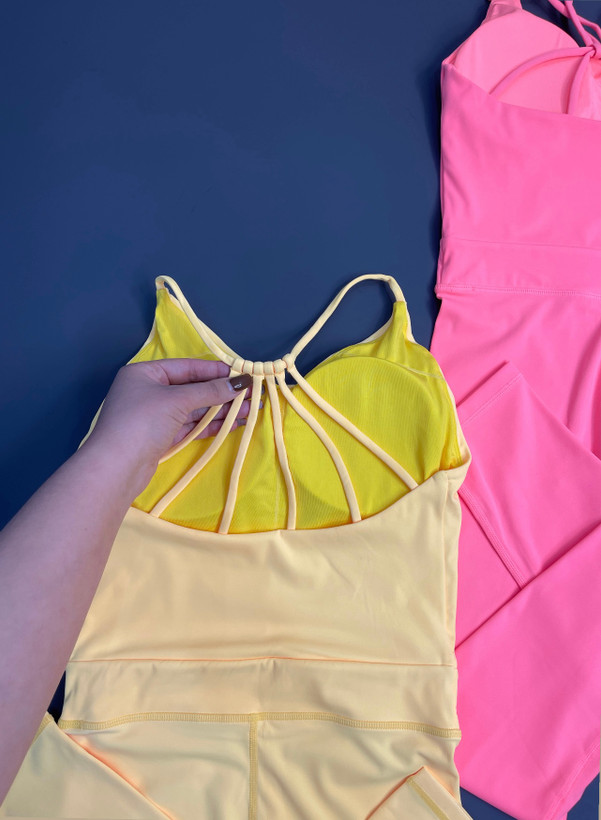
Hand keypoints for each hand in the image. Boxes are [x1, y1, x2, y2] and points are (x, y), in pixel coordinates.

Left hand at [83, 358, 259, 491]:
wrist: (116, 468)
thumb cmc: (142, 422)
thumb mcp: (177, 400)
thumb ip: (210, 391)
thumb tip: (241, 382)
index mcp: (144, 373)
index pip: (186, 367)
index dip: (214, 371)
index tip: (241, 374)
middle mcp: (148, 392)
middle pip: (192, 389)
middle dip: (222, 393)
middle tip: (251, 395)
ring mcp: (154, 416)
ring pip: (193, 409)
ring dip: (221, 410)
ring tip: (250, 411)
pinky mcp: (160, 437)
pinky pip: (190, 425)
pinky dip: (210, 425)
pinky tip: (233, 424)